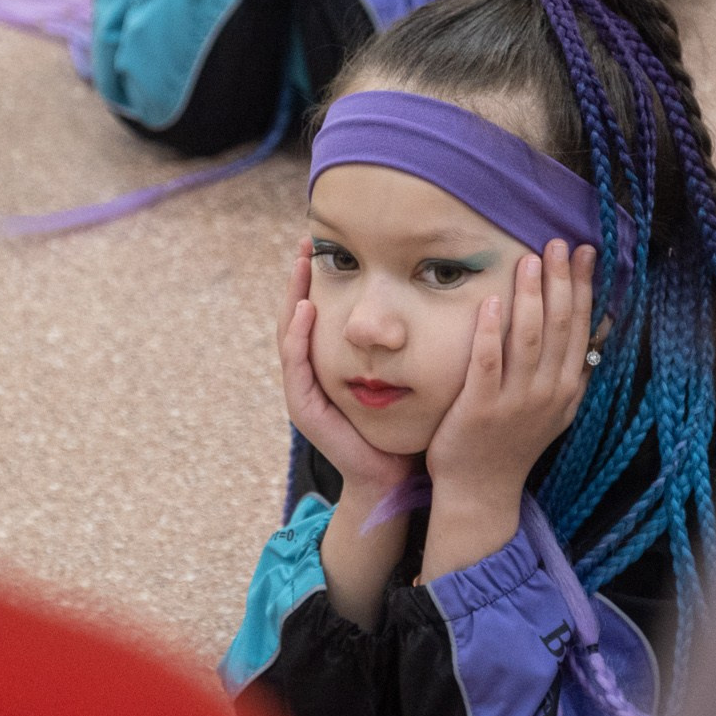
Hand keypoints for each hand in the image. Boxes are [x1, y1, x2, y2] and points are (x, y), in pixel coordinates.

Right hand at [276, 239, 416, 497]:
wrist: (392, 473)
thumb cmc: (403, 422)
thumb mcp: (402, 370)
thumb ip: (403, 339)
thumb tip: (425, 296)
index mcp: (329, 363)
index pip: (317, 312)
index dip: (317, 279)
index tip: (326, 242)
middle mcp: (311, 373)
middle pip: (296, 316)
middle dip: (298, 279)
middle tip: (306, 242)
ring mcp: (303, 391)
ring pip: (289, 335)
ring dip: (293, 297)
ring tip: (300, 265)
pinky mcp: (305, 408)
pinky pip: (296, 365)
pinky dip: (298, 336)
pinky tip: (306, 309)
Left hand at [425, 243, 596, 504]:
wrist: (483, 490)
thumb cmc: (516, 442)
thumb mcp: (557, 407)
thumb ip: (575, 368)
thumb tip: (600, 323)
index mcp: (568, 387)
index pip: (580, 327)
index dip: (583, 287)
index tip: (584, 251)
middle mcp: (548, 391)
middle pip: (558, 326)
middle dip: (561, 281)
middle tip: (558, 243)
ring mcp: (516, 400)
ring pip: (528, 338)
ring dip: (531, 296)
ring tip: (531, 260)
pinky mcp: (480, 407)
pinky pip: (488, 362)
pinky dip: (491, 330)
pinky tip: (491, 300)